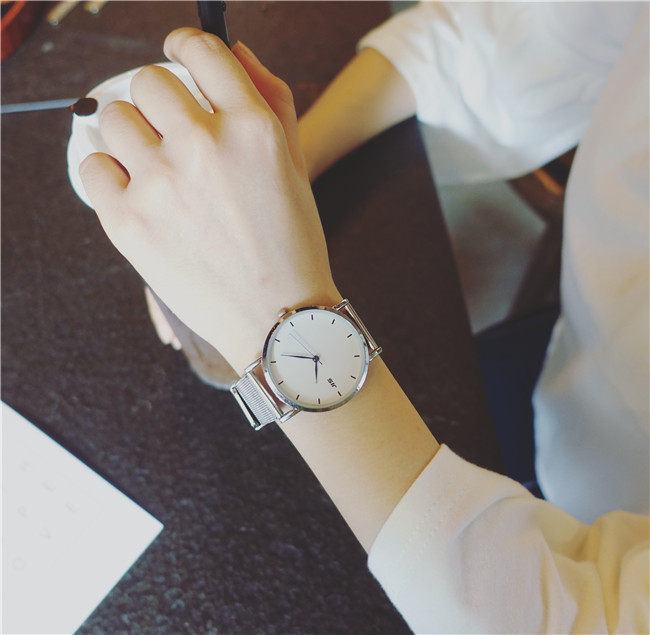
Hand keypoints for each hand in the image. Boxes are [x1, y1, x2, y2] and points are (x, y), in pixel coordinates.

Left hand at [79, 29, 340, 373]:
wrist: (276, 317)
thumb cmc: (291, 244)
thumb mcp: (295, 166)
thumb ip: (271, 98)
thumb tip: (234, 50)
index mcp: (252, 128)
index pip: (202, 49)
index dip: (186, 44)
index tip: (179, 53)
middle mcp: (204, 146)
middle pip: (150, 81)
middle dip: (161, 100)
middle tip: (172, 131)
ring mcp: (161, 183)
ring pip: (114, 117)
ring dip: (132, 134)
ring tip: (154, 167)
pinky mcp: (128, 220)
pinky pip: (92, 166)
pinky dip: (109, 174)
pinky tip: (135, 192)